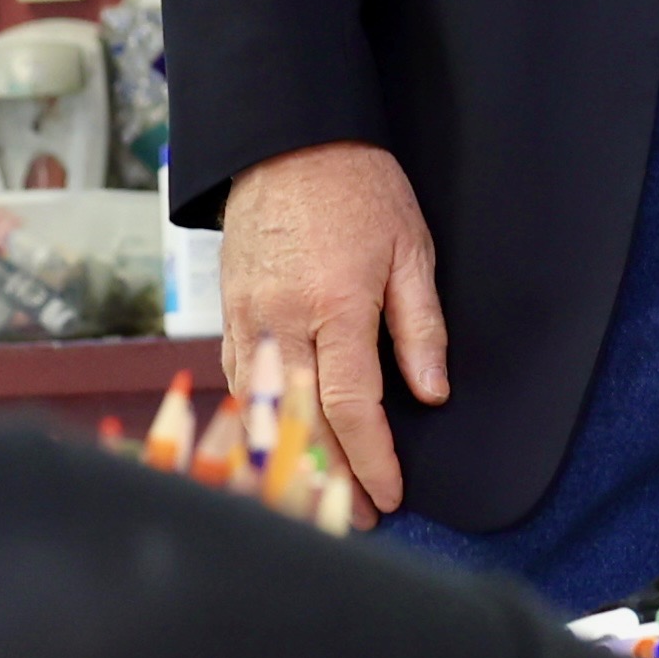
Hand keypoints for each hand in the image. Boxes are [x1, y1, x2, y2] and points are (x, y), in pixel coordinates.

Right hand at [221, 141, 445, 517]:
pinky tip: (278, 445)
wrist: (286, 140)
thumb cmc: (357, 188)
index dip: (372, 459)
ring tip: (319, 497)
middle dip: (332, 477)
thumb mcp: (410, 248)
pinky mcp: (226, 313)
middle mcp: (283, 320)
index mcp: (336, 305)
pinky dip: (257, 422)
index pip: (353, 405)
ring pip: (261, 412)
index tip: (390, 494)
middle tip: (358, 518)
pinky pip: (238, 383)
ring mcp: (247, 319)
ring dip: (290, 460)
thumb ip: (420, 325)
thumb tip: (432, 392)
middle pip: (303, 422)